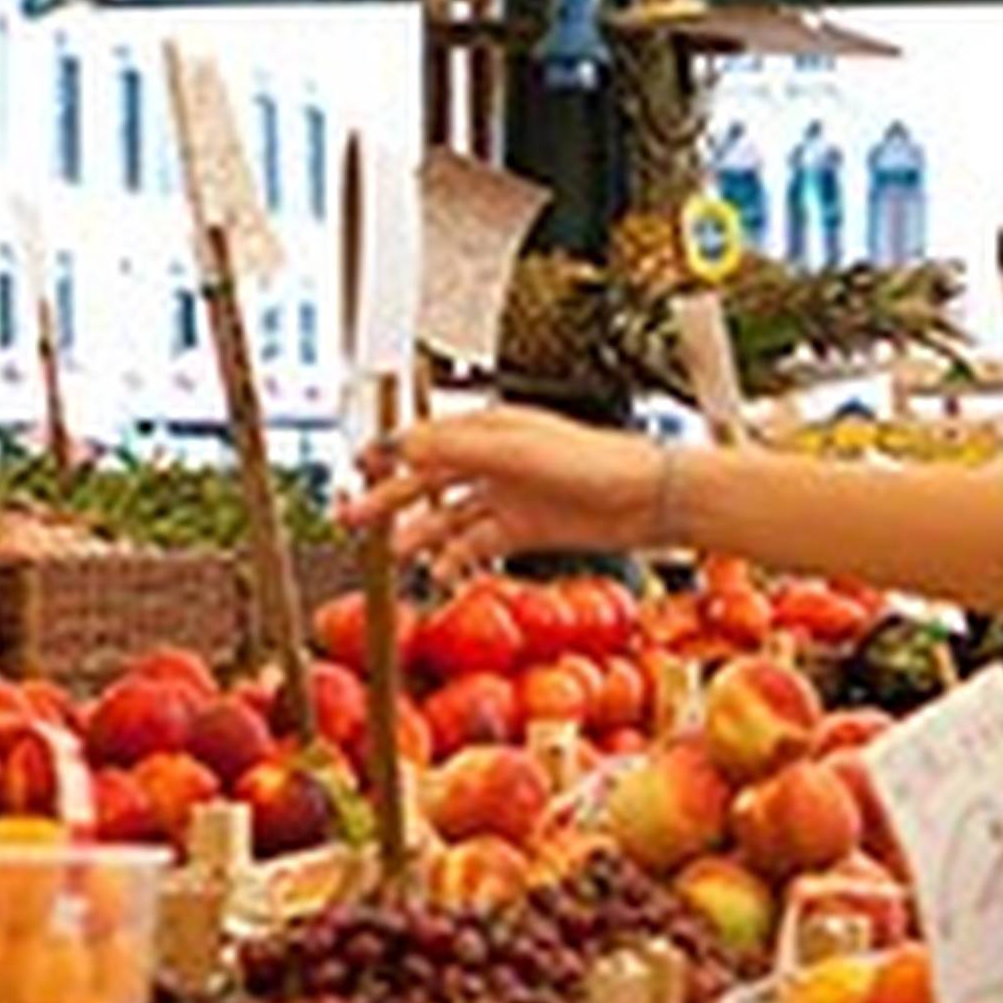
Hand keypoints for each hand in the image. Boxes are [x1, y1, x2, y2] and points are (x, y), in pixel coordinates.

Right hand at [343, 405, 664, 576]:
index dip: (389, 454)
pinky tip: (442, 572)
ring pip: (450, 515)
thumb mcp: (516, 454)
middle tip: (352, 517)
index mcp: (490, 430)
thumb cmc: (596, 464)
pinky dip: (457, 557)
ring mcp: (511, 495)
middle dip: (390, 497)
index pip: (426, 439)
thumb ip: (456, 451)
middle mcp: (496, 461)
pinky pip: (480, 543)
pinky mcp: (529, 528)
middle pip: (429, 479)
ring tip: (393, 554)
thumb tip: (401, 447)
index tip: (357, 466)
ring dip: (419, 533)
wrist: (651, 499)